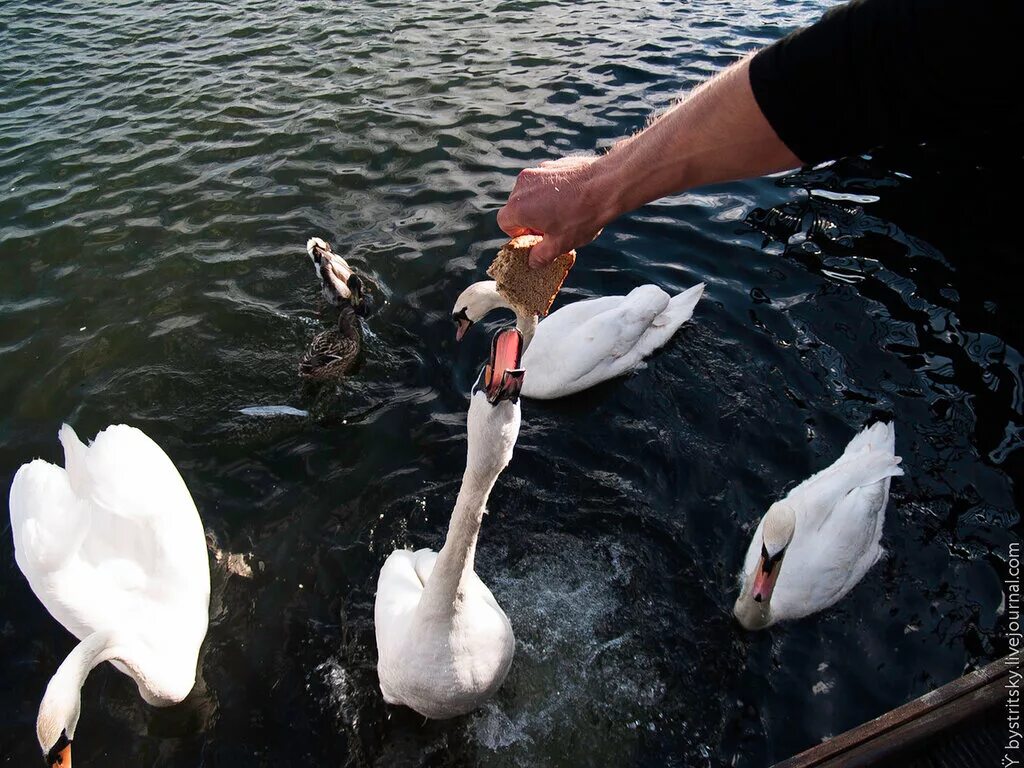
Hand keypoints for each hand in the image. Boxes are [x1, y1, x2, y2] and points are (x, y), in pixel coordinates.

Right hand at [496, 155, 613, 267]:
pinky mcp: (552, 163)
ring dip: (541, 205)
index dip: (518, 234)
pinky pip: (545, 182)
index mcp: (519, 207)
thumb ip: (541, 255)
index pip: (505, 223)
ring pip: (531, 192)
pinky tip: (572, 200)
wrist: (606, 185)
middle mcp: (523, 185)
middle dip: (530, 219)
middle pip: (516, 206)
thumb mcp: (560, 244)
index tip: (534, 238)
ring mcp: (538, 171)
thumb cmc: (581, 216)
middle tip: (550, 229)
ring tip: (563, 214)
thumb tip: (533, 261)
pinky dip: (552, 191)